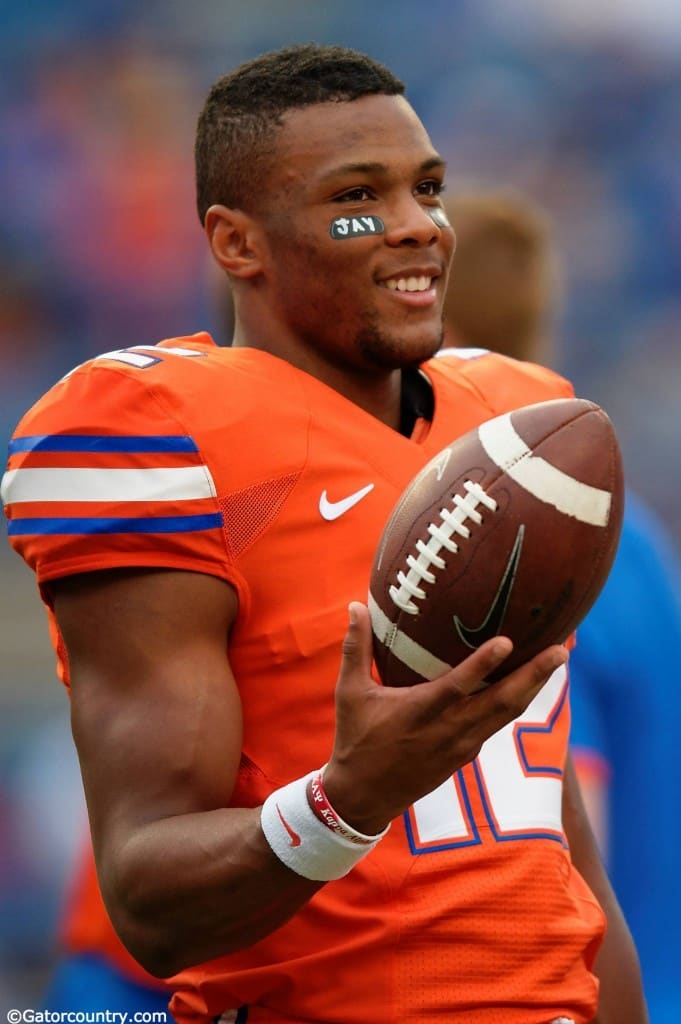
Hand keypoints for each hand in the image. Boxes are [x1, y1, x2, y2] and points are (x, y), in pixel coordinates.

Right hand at [323, 601, 567, 834]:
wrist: (365, 797)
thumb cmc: (356, 738)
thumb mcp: (349, 693)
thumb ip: (356, 648)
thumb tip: (355, 605)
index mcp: (419, 712)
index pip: (458, 686)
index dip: (483, 664)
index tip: (508, 641)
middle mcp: (448, 730)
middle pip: (501, 702)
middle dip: (534, 675)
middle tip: (561, 650)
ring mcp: (462, 744)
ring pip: (507, 714)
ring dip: (534, 686)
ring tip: (557, 658)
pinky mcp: (467, 753)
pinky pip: (498, 723)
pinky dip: (517, 701)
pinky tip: (529, 682)